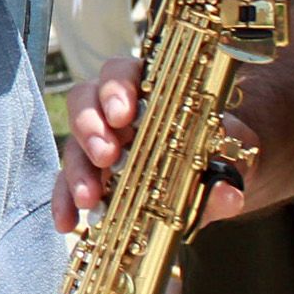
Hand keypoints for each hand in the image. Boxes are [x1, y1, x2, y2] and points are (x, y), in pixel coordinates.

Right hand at [53, 55, 249, 232]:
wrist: (214, 170)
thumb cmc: (214, 150)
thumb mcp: (227, 157)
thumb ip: (224, 174)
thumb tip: (228, 193)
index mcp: (147, 90)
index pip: (121, 72)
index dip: (115, 89)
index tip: (122, 115)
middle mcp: (114, 108)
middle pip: (85, 101)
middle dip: (90, 128)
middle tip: (105, 155)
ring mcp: (98, 139)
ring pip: (74, 142)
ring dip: (77, 169)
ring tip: (89, 198)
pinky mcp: (90, 171)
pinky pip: (67, 181)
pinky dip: (65, 200)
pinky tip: (67, 221)